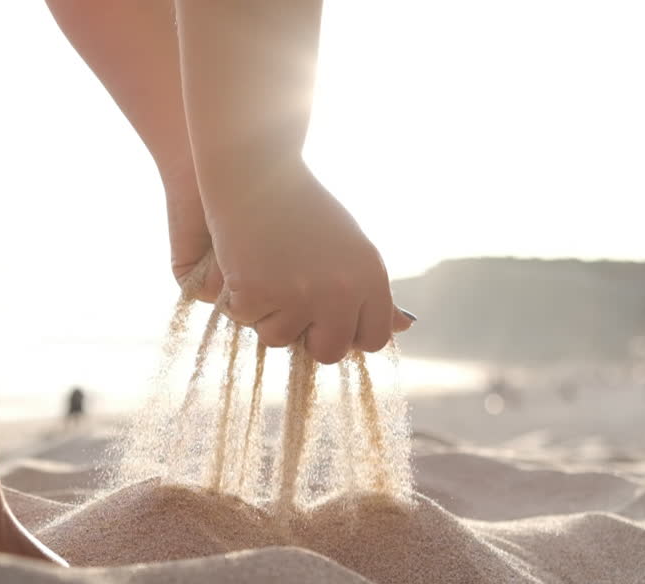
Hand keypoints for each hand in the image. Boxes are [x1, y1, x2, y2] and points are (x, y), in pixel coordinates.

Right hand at [188, 163, 413, 363]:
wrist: (255, 169)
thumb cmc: (304, 207)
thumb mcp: (351, 247)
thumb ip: (373, 292)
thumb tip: (405, 328)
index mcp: (371, 277)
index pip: (373, 339)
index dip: (348, 333)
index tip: (329, 317)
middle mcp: (341, 290)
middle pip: (329, 352)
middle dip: (308, 336)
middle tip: (291, 302)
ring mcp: (298, 294)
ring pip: (279, 338)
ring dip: (267, 315)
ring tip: (266, 271)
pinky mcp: (257, 293)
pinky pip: (245, 320)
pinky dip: (238, 299)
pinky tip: (243, 264)